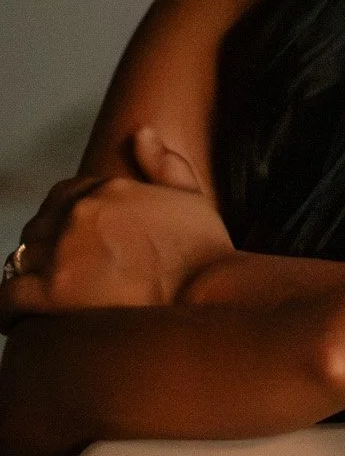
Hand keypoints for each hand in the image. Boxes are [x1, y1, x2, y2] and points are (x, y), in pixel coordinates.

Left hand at [0, 127, 234, 329]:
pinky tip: (17, 321)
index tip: (76, 248)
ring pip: (21, 259)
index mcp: (109, 188)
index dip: (67, 224)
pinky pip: (7, 297)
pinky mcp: (52, 292)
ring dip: (29, 278)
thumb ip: (165, 163)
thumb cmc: (207, 257)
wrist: (212, 299)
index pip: (64, 197)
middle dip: (48, 251)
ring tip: (44, 302)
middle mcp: (80, 212)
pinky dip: (7, 309)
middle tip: (67, 279)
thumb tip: (141, 133)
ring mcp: (63, 251)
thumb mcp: (193, 198)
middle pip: (39, 228)